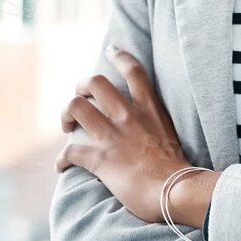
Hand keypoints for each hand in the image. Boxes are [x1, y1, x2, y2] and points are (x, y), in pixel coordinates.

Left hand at [56, 46, 206, 225]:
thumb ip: (155, 127)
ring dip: (65, 115)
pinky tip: (62, 167)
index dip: (120, 56)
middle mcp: (128, 117)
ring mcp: (113, 136)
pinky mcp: (101, 159)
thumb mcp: (170, 136)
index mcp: (149, 110)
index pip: (134, 71)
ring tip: (66, 127)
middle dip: (81, 87)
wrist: (176, 191)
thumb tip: (146, 133)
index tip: (111, 49)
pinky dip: (62, 160)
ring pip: (75, 107)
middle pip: (95, 83)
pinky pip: (70, 152)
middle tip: (80, 101)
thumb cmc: (178, 171)